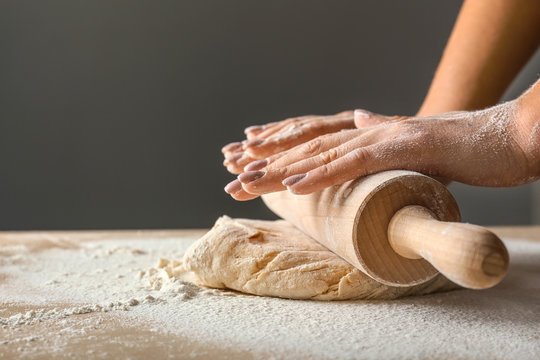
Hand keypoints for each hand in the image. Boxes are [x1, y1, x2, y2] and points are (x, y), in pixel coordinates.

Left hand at [226, 101, 538, 199]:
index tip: (246, 164)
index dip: (277, 152)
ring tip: (246, 180)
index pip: (313, 143)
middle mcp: (369, 130)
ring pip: (322, 153)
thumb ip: (382, 137)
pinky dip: (322, 173)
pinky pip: (355, 162)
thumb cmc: (462, 149)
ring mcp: (385, 136)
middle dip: (266, 163)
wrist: (505, 138)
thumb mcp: (412, 148)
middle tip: (230, 176)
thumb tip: (362, 122)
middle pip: (307, 147)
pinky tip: (294, 184)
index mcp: (368, 134)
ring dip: (281, 169)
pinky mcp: (405, 148)